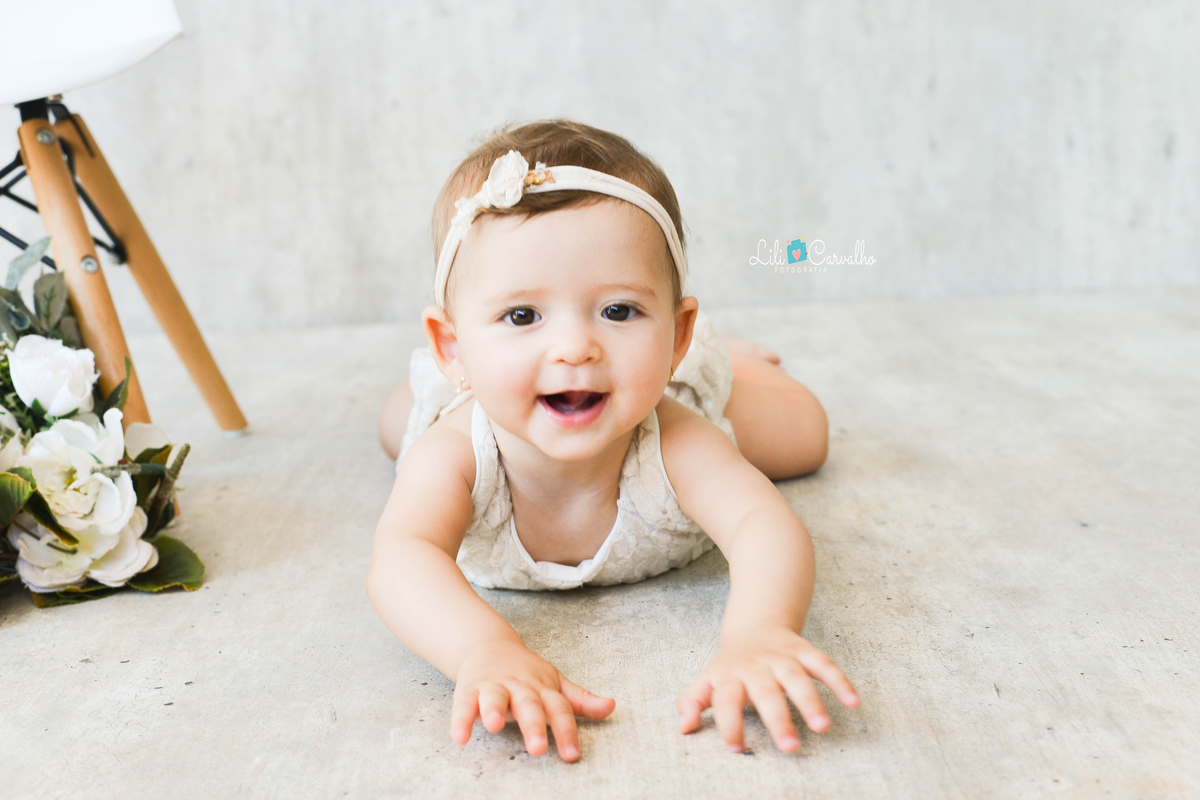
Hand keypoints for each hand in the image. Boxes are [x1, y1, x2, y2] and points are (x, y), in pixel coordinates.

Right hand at [452, 638, 615, 761]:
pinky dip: (461, 720)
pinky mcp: (470, 689)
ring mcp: (495, 686)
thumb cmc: (526, 672)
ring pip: (495, 697)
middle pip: (529, 705)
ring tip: (495, 727)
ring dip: (495, 711)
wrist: (488, 644)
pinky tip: (460, 737)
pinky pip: (464, 705)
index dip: (567, 732)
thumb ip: (581, 700)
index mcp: (543, 689)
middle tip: (538, 748)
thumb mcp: (555, 683)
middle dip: (533, 725)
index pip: (560, 710)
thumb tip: (612, 707)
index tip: (572, 755)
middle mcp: (520, 687)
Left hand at [678, 626, 858, 752]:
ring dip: (811, 701)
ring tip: (823, 726)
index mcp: (730, 675)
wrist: (754, 625)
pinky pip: (823, 663)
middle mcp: (757, 666)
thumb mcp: (707, 680)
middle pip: (766, 692)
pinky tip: (853, 702)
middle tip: (790, 747)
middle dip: (779, 719)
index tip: (737, 748)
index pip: (726, 700)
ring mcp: (782, 657)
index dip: (729, 723)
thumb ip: (693, 701)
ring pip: (797, 677)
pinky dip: (839, 680)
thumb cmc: (730, 665)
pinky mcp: (804, 651)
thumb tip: (683, 728)